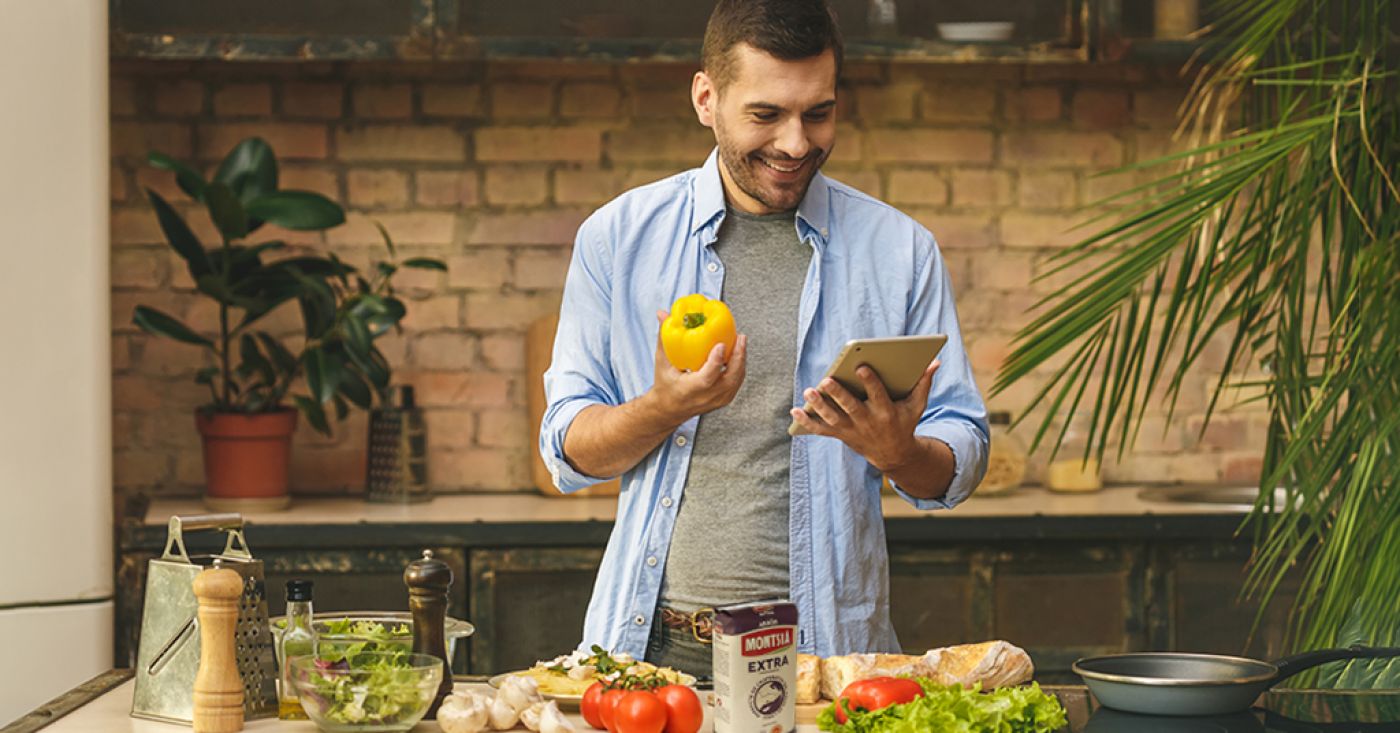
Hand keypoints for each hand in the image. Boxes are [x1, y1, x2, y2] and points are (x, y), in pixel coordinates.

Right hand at [646, 310, 746, 422]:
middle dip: (738, 357)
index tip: (720, 345)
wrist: (669, 409)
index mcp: (689, 390)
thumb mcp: (662, 362)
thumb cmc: (665, 386)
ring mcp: (717, 400)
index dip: (715, 362)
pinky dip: (739, 366)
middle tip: (739, 337)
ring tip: (740, 341)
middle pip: (729, 379)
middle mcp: (705, 397)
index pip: (706, 378)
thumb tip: (663, 314)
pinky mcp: (724, 399)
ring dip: (741, 359)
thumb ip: (664, 338)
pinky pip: (736, 381)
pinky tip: (738, 352)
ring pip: (736, 380)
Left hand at [789, 359, 940, 471]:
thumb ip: (924, 383)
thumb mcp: (917, 406)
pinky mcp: (840, 435)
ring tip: (808, 392)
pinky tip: (794, 411)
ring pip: (833, 418)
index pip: (877, 395)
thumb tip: (935, 362)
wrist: (894, 454)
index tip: (860, 366)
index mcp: (886, 412)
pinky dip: (807, 422)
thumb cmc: (904, 422)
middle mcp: (867, 422)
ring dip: (819, 406)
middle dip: (838, 394)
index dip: (869, 381)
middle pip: (850, 407)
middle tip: (826, 380)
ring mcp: (852, 430)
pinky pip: (821, 430)